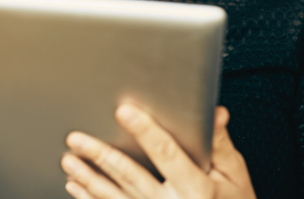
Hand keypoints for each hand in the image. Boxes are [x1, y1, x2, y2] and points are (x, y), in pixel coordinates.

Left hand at [61, 105, 254, 198]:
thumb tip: (215, 113)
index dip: (145, 131)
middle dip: (101, 155)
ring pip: (115, 197)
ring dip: (89, 178)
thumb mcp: (234, 174)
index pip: (167, 153)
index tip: (125, 112)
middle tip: (77, 139)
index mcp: (197, 189)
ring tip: (69, 161)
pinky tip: (76, 186)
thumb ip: (220, 144)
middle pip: (131, 175)